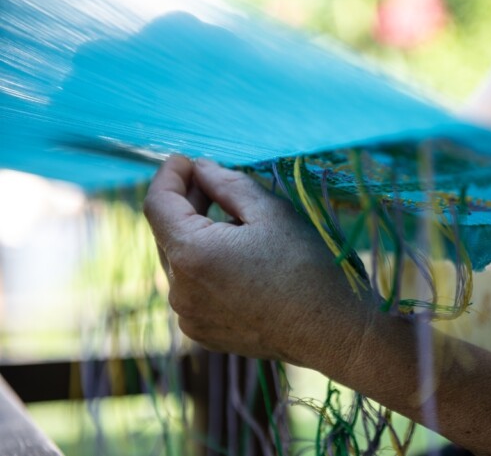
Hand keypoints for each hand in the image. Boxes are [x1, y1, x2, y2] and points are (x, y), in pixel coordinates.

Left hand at [143, 156, 371, 363]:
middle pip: (166, 233)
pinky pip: (191, 289)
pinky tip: (237, 260)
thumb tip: (200, 169)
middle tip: (214, 183)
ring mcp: (188, 315)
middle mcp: (179, 289)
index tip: (185, 160)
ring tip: (235, 224)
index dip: (168, 176)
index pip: (157, 204)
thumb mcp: (271, 211)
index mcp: (192, 254)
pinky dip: (204, 267)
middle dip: (185, 204)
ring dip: (196, 236)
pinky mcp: (202, 332)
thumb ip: (227, 183)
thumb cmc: (306, 267)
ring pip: (179, 261)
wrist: (330, 331)